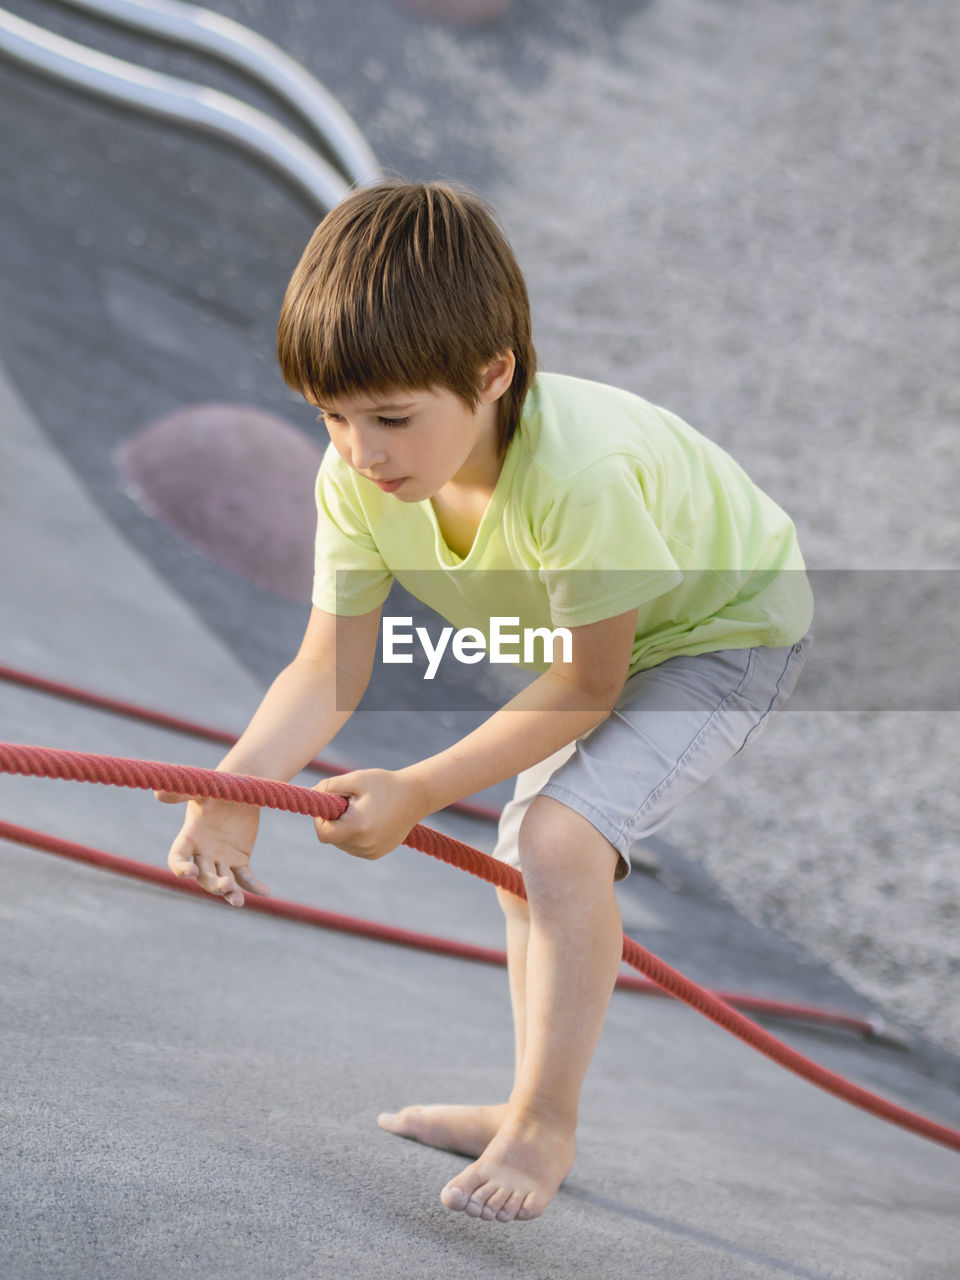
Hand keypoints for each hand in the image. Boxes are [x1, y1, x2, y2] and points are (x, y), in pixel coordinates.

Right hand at [158, 791, 268, 907]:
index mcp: (189, 837)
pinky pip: (246, 878)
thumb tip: (158, 794)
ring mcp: (221, 859)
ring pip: (222, 882)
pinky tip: (266, 892)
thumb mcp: (201, 790)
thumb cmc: (218, 787)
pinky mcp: (239, 861)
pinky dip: (255, 886)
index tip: (191, 872)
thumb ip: (181, 794)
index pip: (177, 859)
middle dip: (213, 884)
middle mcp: (202, 853)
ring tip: (238, 901)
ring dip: (229, 892)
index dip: (180, 868)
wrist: (242, 789)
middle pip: (203, 877)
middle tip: (226, 885)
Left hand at [313, 768, 427, 860]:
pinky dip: (355, 835)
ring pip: (342, 844)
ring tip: (362, 811)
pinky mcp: (376, 854)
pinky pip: (354, 846)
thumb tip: (312, 795)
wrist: (416, 796)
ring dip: (344, 829)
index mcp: (357, 827)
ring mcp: (371, 852)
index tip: (330, 805)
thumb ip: (329, 786)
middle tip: (350, 803)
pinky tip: (370, 820)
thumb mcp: (355, 779)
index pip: (323, 833)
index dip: (320, 819)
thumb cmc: (385, 784)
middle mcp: (364, 844)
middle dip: (334, 821)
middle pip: (332, 838)